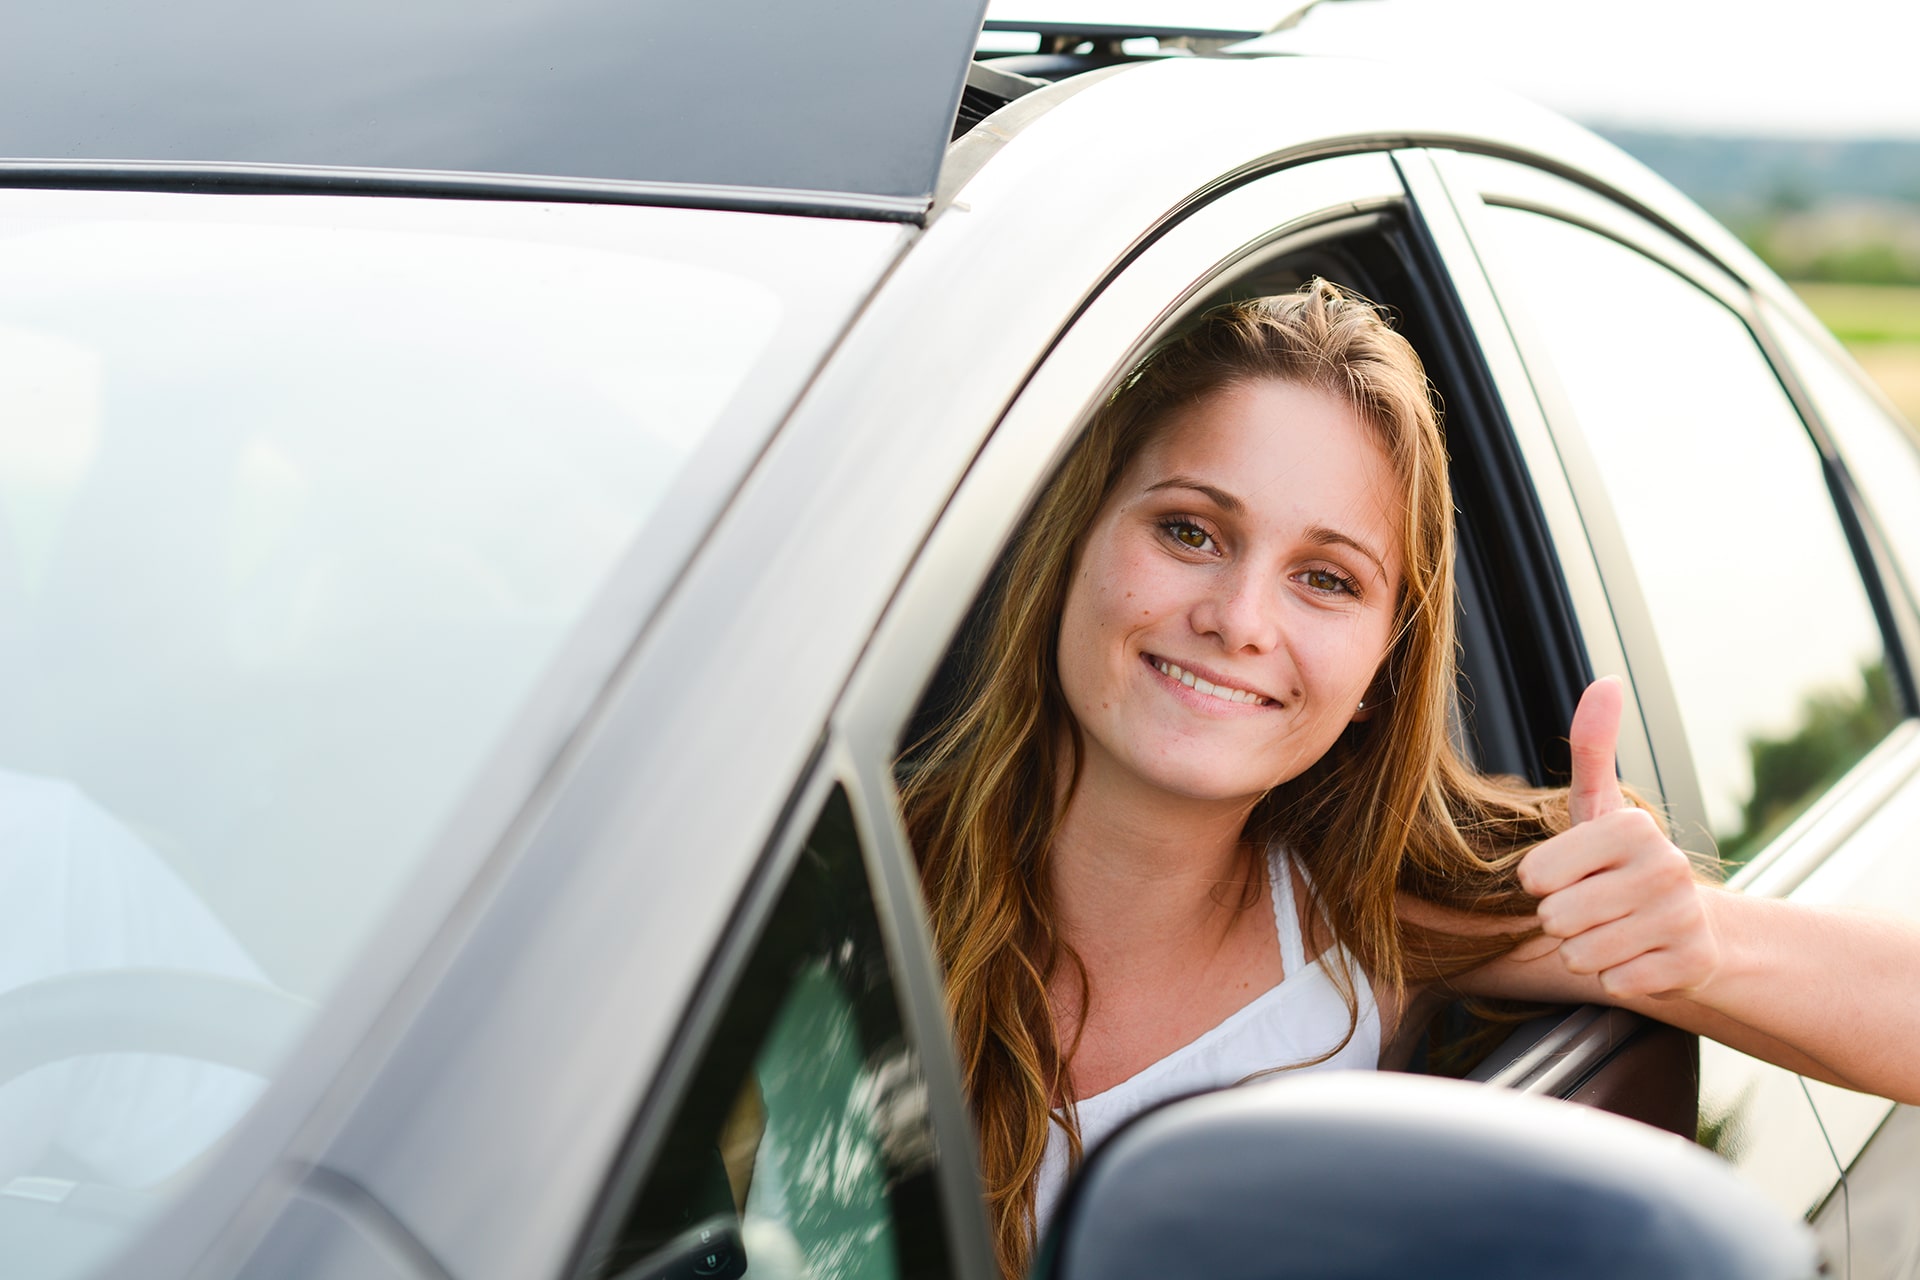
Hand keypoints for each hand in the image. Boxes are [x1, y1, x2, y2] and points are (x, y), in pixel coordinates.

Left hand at [1516, 677, 1719, 999]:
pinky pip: (1612, 983)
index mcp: (1632, 828)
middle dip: (1562, 921)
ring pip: (1580, 954)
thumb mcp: (1600, 807)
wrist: (1697, 926)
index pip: (1535, 876)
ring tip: (1613, 930)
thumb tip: (1606, 682)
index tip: (1570, 875)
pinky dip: (1616, 976)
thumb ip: (1592, 748)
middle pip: (1555, 918)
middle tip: (1594, 907)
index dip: (1541, 884)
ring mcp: (1682, 918)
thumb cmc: (1625, 864)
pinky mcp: (1691, 965)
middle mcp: (1665, 867)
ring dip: (1586, 951)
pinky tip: (1639, 956)